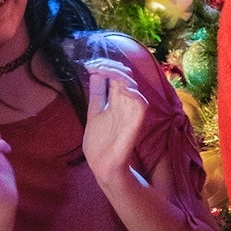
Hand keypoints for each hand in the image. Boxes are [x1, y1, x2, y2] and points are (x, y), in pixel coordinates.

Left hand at [82, 58, 148, 187]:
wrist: (102, 166)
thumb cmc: (99, 142)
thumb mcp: (94, 113)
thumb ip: (97, 94)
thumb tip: (95, 72)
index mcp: (115, 100)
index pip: (115, 75)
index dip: (105, 66)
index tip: (89, 64)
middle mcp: (125, 103)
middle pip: (124, 76)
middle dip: (110, 66)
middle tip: (94, 65)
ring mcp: (131, 112)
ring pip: (132, 85)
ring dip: (118, 75)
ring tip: (102, 70)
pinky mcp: (136, 122)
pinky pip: (141, 104)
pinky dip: (133, 93)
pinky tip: (120, 88)